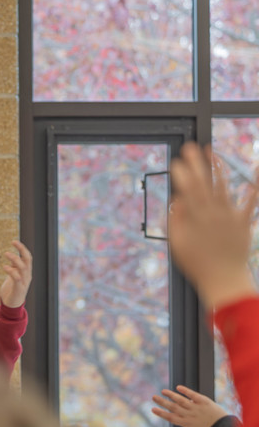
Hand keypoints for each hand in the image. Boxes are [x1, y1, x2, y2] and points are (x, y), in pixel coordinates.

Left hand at [0, 240, 32, 307]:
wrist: (12, 306)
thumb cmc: (11, 291)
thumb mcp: (13, 277)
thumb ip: (14, 269)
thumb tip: (13, 260)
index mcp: (26, 272)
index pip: (27, 258)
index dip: (22, 249)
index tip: (14, 241)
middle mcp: (27, 276)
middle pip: (28, 260)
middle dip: (22, 249)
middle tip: (13, 242)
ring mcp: (24, 282)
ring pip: (23, 267)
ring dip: (15, 259)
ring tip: (6, 253)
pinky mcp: (18, 289)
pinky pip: (16, 278)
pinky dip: (11, 271)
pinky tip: (4, 266)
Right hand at [151, 385, 228, 426]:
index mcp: (186, 423)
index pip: (170, 417)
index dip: (161, 413)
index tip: (153, 409)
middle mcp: (189, 415)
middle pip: (173, 407)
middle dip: (162, 402)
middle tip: (154, 397)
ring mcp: (196, 408)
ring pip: (181, 400)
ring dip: (171, 395)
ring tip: (163, 391)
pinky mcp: (204, 402)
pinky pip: (193, 395)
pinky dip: (186, 391)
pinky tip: (178, 387)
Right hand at [168, 143, 257, 307]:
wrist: (224, 280)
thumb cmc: (197, 265)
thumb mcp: (177, 244)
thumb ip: (176, 220)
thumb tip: (178, 200)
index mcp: (195, 218)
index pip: (187, 190)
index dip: (182, 174)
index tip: (176, 161)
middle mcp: (213, 213)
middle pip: (204, 183)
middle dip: (196, 163)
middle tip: (190, 146)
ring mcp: (230, 215)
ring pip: (223, 186)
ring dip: (217, 167)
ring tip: (210, 151)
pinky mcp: (244, 221)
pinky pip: (252, 200)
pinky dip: (256, 183)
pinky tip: (258, 167)